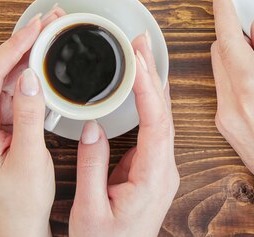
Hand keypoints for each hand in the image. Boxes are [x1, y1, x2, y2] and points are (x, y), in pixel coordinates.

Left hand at [0, 6, 64, 236]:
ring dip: (31, 51)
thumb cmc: (18, 198)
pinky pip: (15, 85)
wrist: (18, 220)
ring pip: (7, 71)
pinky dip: (33, 69)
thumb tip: (30, 76)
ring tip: (54, 30)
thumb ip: (29, 114)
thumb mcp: (28, 156)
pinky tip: (48, 55)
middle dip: (26, 40)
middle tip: (52, 19)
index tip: (38, 27)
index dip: (16, 45)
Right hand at [69, 33, 178, 236]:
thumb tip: (94, 126)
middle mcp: (164, 168)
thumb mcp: (89, 209)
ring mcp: (161, 167)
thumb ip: (93, 166)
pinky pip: (155, 126)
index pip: (156, 123)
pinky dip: (149, 101)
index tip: (137, 61)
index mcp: (153, 176)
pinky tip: (143, 84)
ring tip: (140, 53)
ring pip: (162, 117)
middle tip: (140, 43)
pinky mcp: (153, 167)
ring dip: (151, 84)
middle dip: (152, 74)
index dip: (148, 88)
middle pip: (164, 113)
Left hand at [211, 0, 253, 236]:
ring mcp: (223, 117)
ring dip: (237, 55)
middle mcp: (229, 106)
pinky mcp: (224, 124)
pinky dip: (238, 74)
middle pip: (221, 53)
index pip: (230, 42)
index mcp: (252, 95)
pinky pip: (224, 86)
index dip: (224, 13)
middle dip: (235, 34)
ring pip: (221, 69)